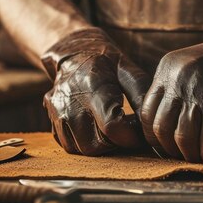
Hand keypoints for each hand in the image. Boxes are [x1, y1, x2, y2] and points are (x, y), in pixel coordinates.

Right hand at [41, 28, 150, 154]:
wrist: (74, 53)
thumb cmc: (107, 62)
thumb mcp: (128, 70)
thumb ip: (140, 94)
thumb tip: (150, 121)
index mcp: (92, 85)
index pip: (112, 126)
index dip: (131, 135)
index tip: (140, 132)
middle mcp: (70, 101)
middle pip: (97, 143)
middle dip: (117, 143)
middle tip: (128, 130)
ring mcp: (57, 112)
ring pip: (83, 149)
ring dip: (102, 146)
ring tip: (113, 130)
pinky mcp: (52, 120)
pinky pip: (70, 146)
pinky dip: (86, 143)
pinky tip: (97, 129)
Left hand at [140, 5, 202, 163]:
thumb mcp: (196, 65)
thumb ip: (179, 86)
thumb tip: (170, 121)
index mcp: (168, 68)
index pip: (146, 110)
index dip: (154, 135)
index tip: (165, 145)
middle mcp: (178, 79)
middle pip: (160, 127)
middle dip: (169, 148)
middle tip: (182, 155)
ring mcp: (198, 91)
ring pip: (181, 138)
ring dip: (191, 154)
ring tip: (200, 156)